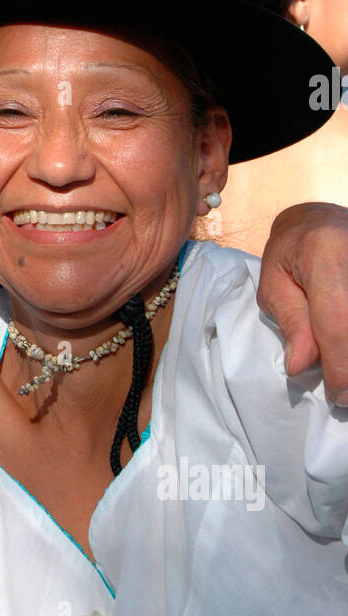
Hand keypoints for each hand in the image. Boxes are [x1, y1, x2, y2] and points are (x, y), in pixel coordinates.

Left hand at [258, 202, 347, 404]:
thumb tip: (300, 367)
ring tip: (347, 381)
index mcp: (323, 254)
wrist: (322, 219)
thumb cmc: (290, 254)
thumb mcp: (274, 285)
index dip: (340, 365)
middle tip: (347, 396)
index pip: (336, 322)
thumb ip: (291, 324)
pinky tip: (345, 351)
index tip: (339, 396)